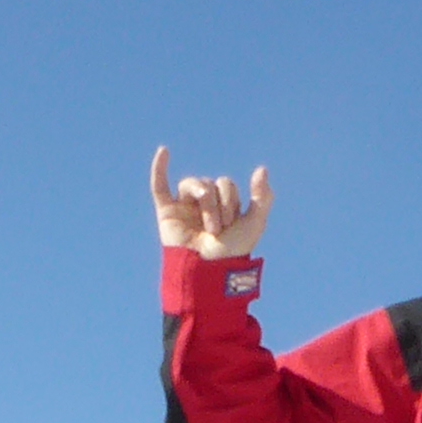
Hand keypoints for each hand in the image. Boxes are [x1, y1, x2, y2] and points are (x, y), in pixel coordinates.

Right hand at [149, 147, 271, 258]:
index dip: (231, 201)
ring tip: (209, 227)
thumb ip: (262, 197)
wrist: (209, 270)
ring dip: (205, 202)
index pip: (225, 184)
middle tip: (218, 231)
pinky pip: (159, 186)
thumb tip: (262, 168)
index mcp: (221, 204)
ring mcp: (183, 206)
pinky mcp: (166, 212)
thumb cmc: (232, 252)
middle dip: (219, 204)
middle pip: (210, 183)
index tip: (231, 226)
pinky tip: (164, 151)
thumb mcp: (255, 223)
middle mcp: (202, 203)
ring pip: (193, 184)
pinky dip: (159, 168)